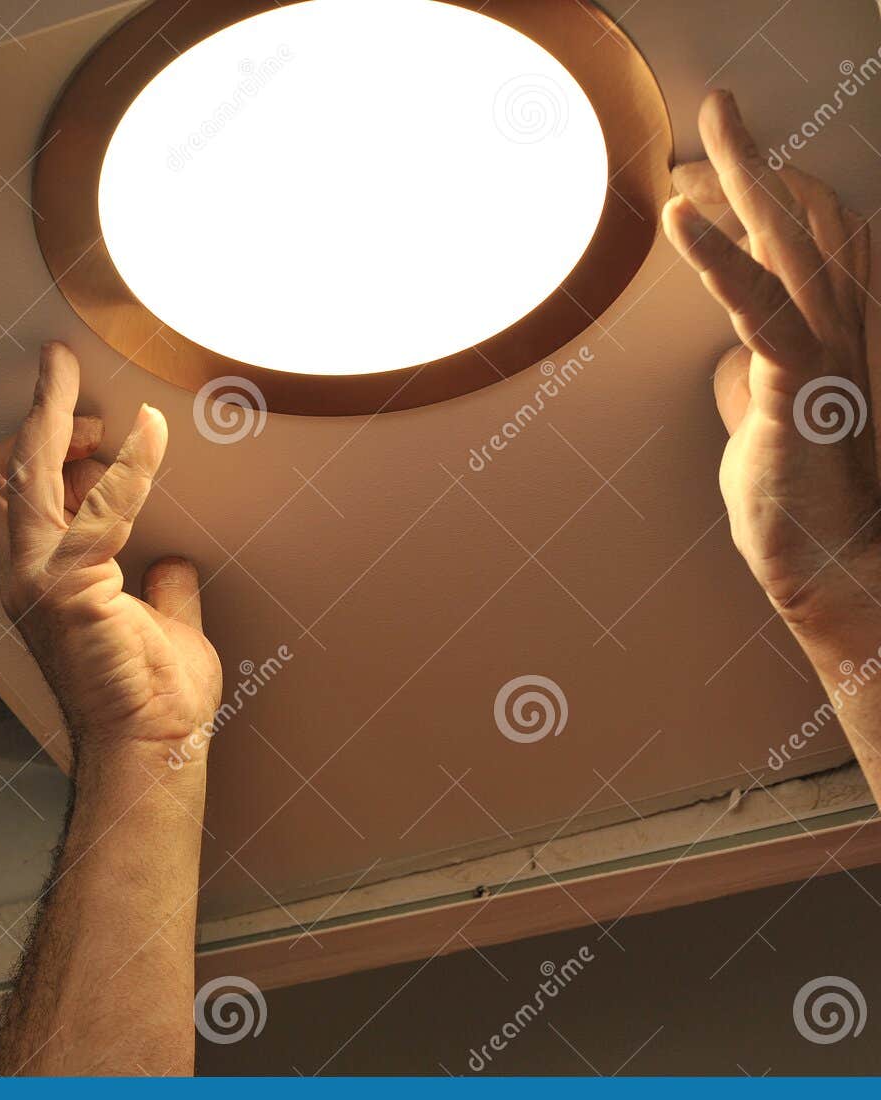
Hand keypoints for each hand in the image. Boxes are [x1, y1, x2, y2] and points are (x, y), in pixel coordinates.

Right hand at [0, 342, 220, 769]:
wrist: (152, 752)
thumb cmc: (152, 703)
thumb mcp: (161, 625)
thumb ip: (162, 587)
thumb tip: (174, 561)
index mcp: (36, 584)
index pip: (9, 496)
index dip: (31, 444)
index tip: (67, 405)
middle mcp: (24, 578)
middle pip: (6, 473)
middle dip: (36, 416)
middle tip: (64, 373)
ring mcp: (39, 582)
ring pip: (30, 474)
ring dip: (59, 420)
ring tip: (96, 395)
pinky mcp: (70, 587)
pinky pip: (100, 504)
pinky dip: (130, 462)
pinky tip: (153, 432)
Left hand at [662, 90, 875, 636]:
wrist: (833, 568)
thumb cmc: (799, 502)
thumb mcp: (760, 430)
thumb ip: (747, 386)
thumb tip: (724, 364)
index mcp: (825, 334)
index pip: (799, 241)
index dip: (761, 193)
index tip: (710, 163)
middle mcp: (838, 329)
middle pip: (802, 221)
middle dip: (757, 160)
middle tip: (719, 108)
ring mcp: (825, 353)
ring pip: (788, 246)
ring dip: (743, 184)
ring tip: (696, 144)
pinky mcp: (797, 384)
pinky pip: (760, 308)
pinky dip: (721, 258)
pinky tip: (683, 220)